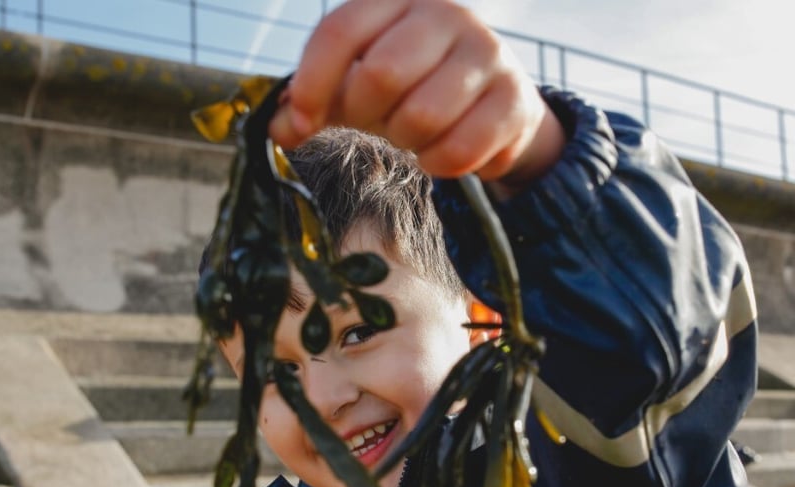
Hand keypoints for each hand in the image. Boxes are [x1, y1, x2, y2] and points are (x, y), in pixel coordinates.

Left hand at [268, 0, 563, 188]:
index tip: (302, 125)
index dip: (312, 84)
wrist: (499, 101)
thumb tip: (278, 129)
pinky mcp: (515, 98)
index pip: (340, 32)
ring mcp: (487, 52)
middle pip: (381, 73)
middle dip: (367, 115)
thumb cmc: (418, 85)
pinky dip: (441, 164)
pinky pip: (460, 149)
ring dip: (407, 142)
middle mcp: (447, 13)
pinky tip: (441, 153)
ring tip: (415, 136)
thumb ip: (319, 101)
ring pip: (422, 116)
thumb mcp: (363, 84)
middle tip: (377, 124)